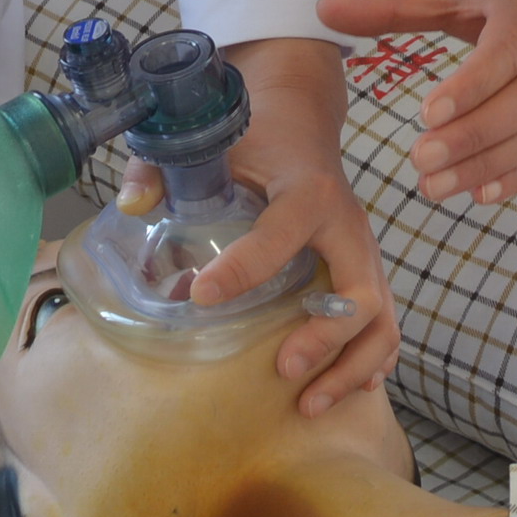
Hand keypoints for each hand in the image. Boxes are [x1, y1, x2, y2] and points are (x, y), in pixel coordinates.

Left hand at [186, 38, 398, 413]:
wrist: (302, 113)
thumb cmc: (257, 132)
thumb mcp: (212, 139)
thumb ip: (163, 168)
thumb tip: (130, 204)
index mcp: (307, 189)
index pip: (279, 235)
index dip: (242, 269)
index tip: (201, 296)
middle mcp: (347, 223)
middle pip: (360, 293)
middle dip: (327, 340)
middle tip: (284, 368)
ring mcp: (364, 248)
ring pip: (382, 317)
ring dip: (352, 365)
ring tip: (310, 403)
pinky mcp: (367, 266)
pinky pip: (386, 319)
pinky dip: (374, 356)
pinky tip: (353, 386)